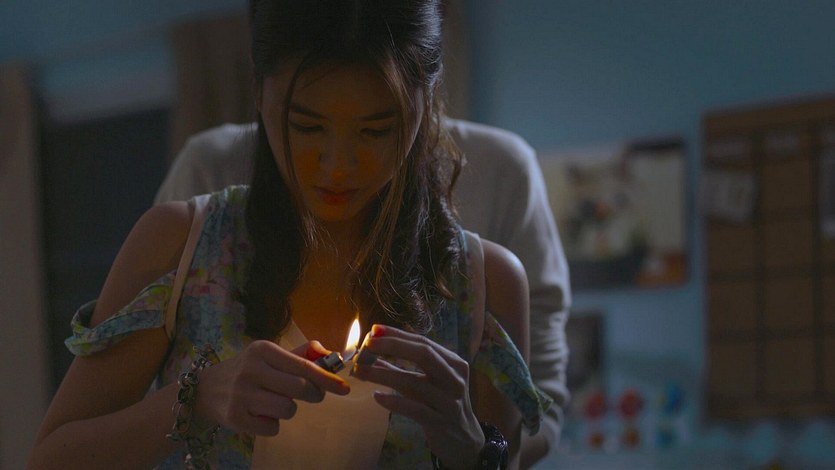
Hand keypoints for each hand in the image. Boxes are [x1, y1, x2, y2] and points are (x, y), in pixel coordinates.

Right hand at [195, 340, 349, 435]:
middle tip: (312, 395)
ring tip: (276, 402)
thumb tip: (327, 353)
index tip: (344, 388)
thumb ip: (298, 354)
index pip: (303, 366)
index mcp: (263, 350)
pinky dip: (272, 424)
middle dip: (313, 395)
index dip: (327, 379)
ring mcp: (242, 395)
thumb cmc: (246, 370)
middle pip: (300, 389)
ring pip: (288, 409)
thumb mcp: (267, 355)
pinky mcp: (236, 418)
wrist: (205, 389)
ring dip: (289, 409)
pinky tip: (260, 414)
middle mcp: (251, 370)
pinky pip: (272, 427)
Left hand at [352, 325, 484, 469]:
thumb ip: (403, 369)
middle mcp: (454, 379)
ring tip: (360, 370)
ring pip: (414, 382)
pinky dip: (393, 401)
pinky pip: (414, 409)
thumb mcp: (428, 383)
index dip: (398, 335)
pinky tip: (377, 396)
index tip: (374, 330)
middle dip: (393, 346)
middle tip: (367, 344)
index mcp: (453, 364)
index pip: (424, 342)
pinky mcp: (440, 422)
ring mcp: (449, 401)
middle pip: (424, 355)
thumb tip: (373, 354)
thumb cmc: (442, 405)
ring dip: (383, 374)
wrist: (464, 441)